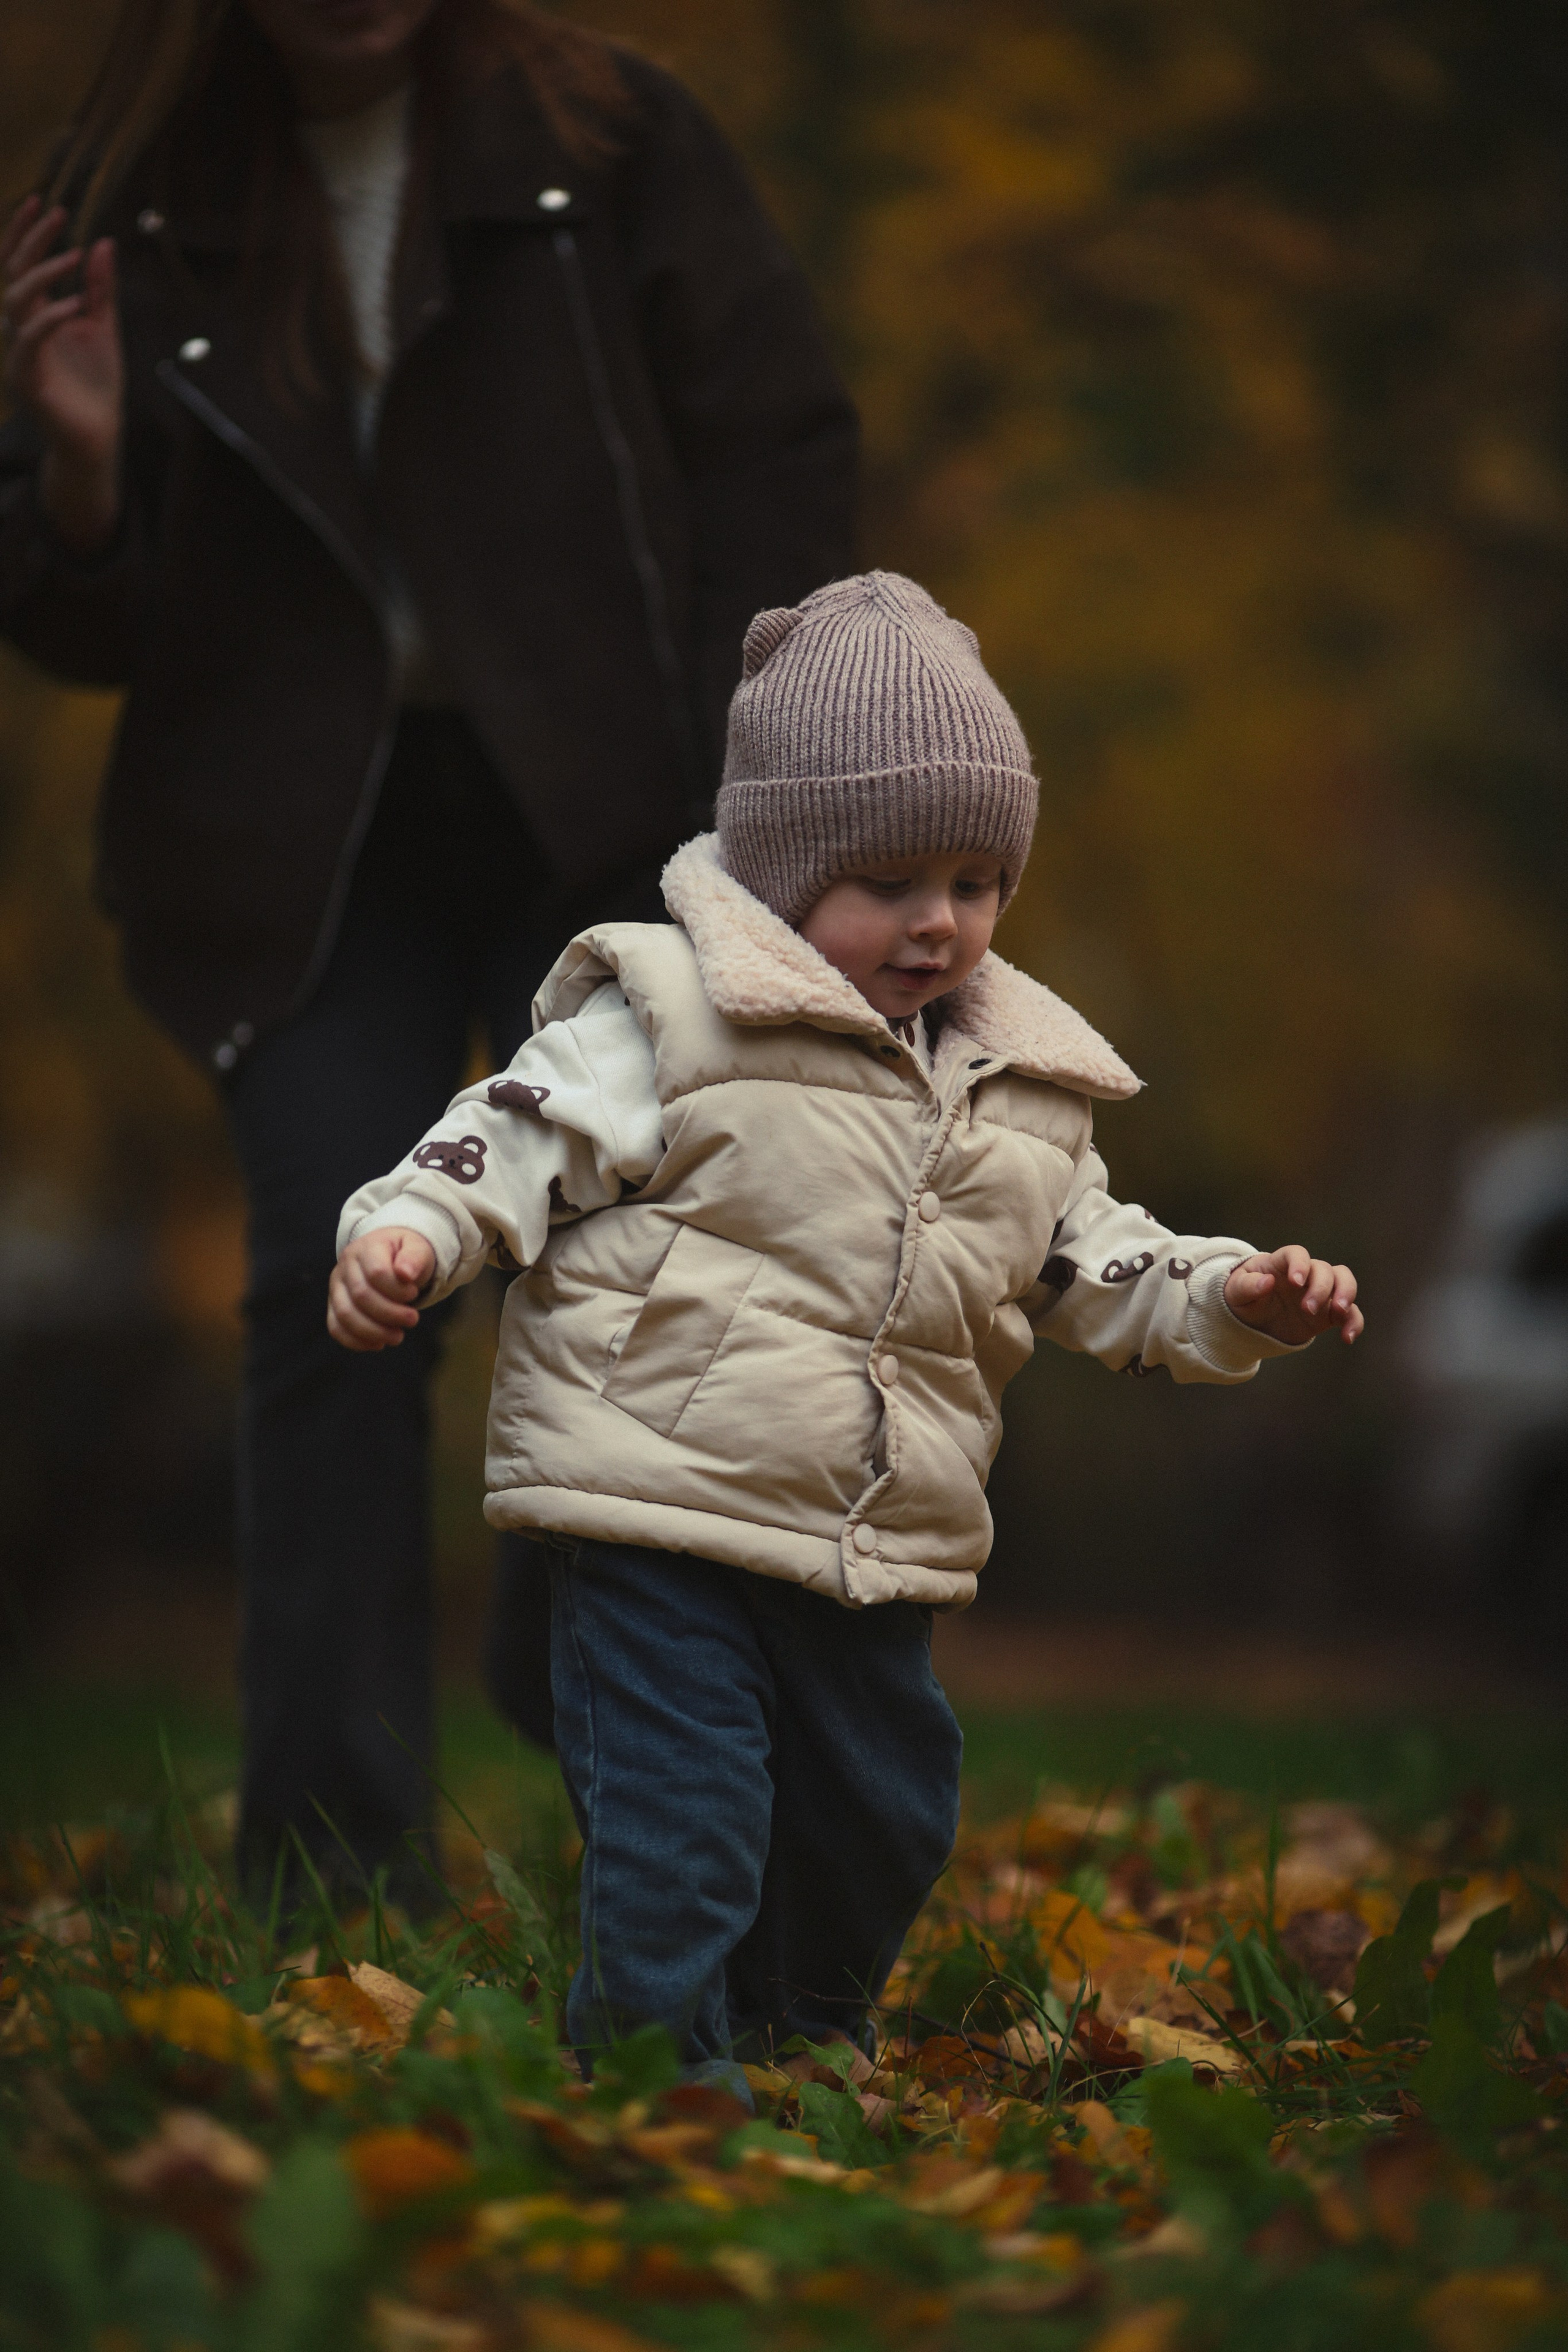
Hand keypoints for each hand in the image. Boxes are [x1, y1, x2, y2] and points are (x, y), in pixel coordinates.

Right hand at [2, 196, 122, 549]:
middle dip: (30, 239)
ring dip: (44, 273)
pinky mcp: (27, 378)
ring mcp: (20, 352)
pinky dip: (50, 318)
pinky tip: (76, 305)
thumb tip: (104, 242)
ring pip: (15, 300)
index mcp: (35, 315)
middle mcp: (20, 329)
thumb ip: (100, 289)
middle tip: (56, 213)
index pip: (20, 264)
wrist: (98, 437)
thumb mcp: (103, 327)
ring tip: (76, 256)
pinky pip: (29, 340)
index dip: (26, 232)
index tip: (46, 203)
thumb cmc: (97, 385)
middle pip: (12, 272)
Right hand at [327, 1228, 436, 1350]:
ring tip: (397, 1337)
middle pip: (361, 1296)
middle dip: (390, 1314)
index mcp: (366, 1247)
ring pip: (345, 1315)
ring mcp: (336, 1287)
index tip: (414, 1294)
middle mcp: (345, 1266)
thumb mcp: (418, 1249)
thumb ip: (415, 1258)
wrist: (390, 1257)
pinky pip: (336, 1328)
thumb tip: (405, 1274)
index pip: (376, 1273)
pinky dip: (357, 1341)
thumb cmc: (405, 1255)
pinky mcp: (334, 1306)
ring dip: (374, 1332)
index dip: (397, 1290)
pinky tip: (379, 1344)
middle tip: (412, 1320)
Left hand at [1224, 1246, 1362, 1347]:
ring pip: (1344, 1282)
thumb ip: (1247, 1285)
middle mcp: (1305, 1274)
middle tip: (1307, 1309)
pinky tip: (1347, 1338)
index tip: (1296, 1282)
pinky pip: (1350, 1313)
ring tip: (1339, 1313)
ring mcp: (1320, 1292)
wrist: (1252, 1322)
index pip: (1297, 1254)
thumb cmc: (1243, 1298)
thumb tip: (1266, 1281)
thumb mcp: (1235, 1292)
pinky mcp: (1328, 1313)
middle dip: (1320, 1288)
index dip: (1300, 1264)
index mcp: (1281, 1263)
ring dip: (1346, 1294)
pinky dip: (1354, 1322)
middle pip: (1324, 1269)